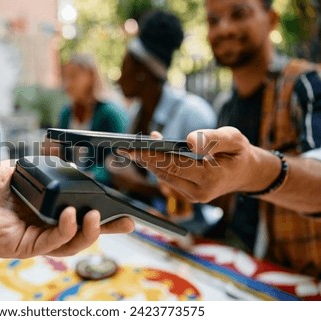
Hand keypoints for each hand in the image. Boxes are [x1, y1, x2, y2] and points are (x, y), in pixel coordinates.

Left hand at [0, 161, 134, 257]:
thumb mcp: (26, 170)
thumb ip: (46, 166)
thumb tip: (63, 154)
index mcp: (51, 212)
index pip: (82, 217)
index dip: (105, 218)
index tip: (125, 214)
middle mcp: (47, 228)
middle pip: (84, 234)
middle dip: (108, 230)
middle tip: (127, 223)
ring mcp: (37, 239)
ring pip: (72, 244)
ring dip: (89, 232)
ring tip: (96, 216)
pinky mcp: (25, 247)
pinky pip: (52, 243)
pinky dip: (65, 230)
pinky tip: (70, 215)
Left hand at [118, 127, 280, 202]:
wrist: (247, 173)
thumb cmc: (240, 153)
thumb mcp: (234, 139)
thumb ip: (213, 139)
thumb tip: (188, 140)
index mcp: (210, 179)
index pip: (174, 165)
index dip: (152, 155)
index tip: (133, 147)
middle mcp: (199, 192)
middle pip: (164, 172)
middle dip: (143, 159)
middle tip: (122, 146)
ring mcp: (193, 195)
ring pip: (164, 176)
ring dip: (148, 160)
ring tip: (132, 145)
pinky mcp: (189, 193)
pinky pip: (169, 177)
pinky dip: (158, 163)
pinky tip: (150, 149)